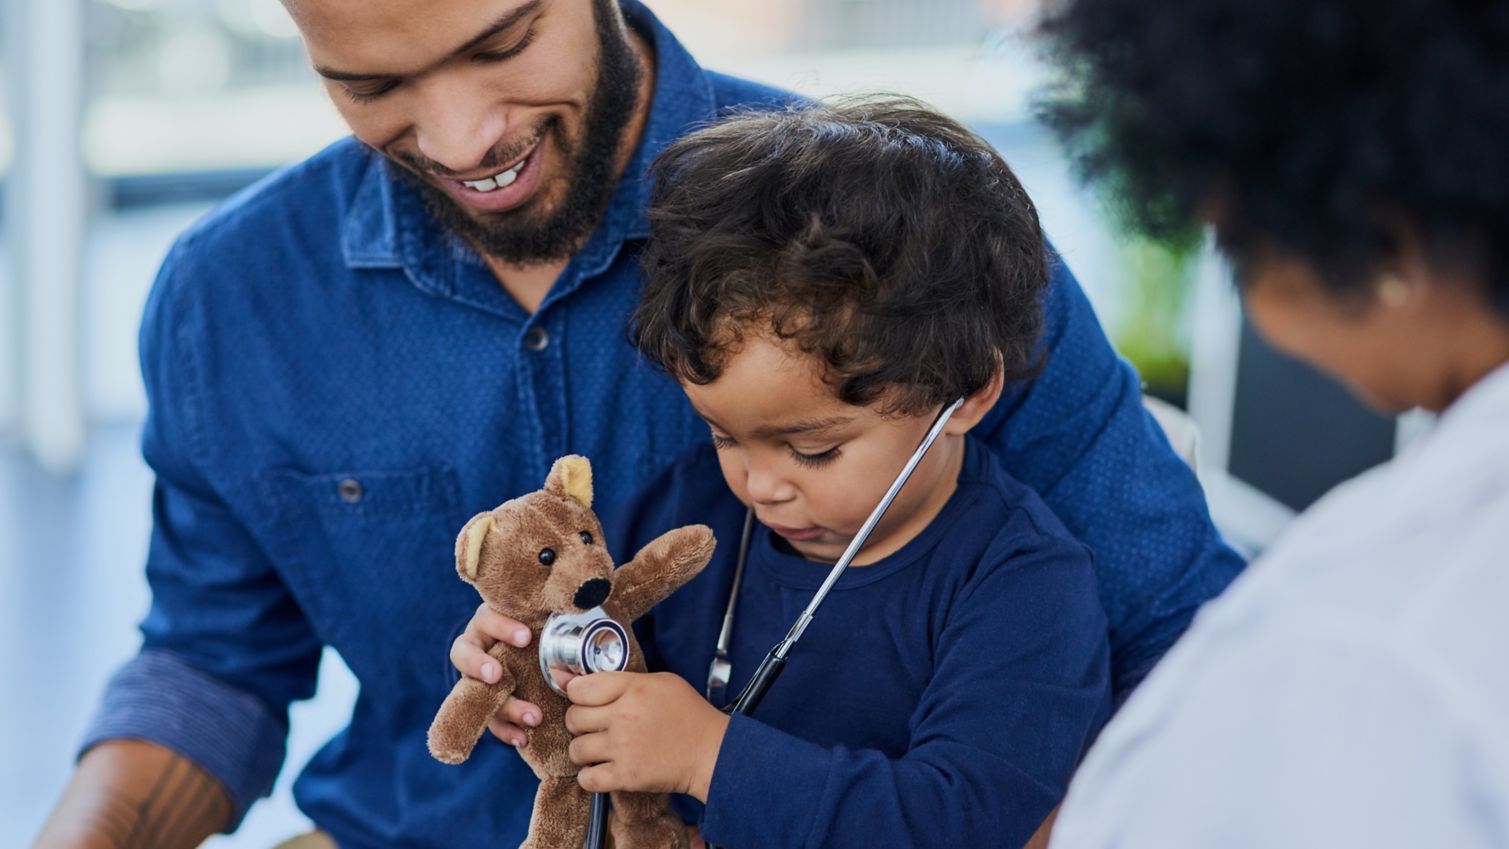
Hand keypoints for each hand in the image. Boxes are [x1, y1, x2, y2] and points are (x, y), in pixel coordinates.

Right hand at [450, 602, 543, 746]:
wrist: (544, 656)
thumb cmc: (544, 630)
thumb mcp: (547, 621)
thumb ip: (557, 619)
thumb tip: (584, 609)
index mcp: (491, 621)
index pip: (487, 618)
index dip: (501, 627)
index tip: (526, 637)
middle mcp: (478, 647)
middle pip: (463, 653)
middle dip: (478, 665)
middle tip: (497, 675)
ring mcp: (477, 677)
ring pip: (475, 693)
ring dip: (504, 707)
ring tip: (533, 716)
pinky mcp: (485, 704)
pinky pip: (488, 720)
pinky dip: (506, 731)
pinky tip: (523, 738)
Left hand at [565, 671, 729, 801]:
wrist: (711, 751)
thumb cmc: (688, 714)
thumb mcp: (660, 682)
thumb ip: (620, 679)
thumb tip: (572, 678)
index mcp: (632, 689)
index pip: (580, 688)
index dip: (576, 693)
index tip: (582, 699)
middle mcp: (623, 717)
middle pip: (574, 718)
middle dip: (579, 721)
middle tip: (594, 725)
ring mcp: (623, 748)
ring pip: (576, 749)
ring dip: (584, 749)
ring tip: (598, 749)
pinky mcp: (626, 776)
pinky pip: (587, 779)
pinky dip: (589, 776)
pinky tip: (601, 769)